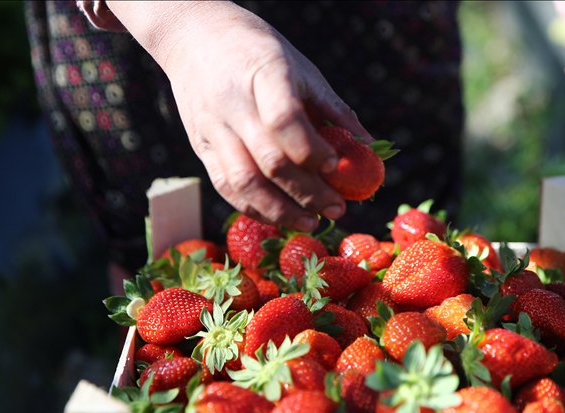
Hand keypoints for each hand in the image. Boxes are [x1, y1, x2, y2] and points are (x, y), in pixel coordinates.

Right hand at [107, 1, 371, 231]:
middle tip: (337, 208)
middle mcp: (233, 103)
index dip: (312, 151)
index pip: (285, 120)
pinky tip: (281, 217)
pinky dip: (255, 208)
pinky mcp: (200, 146)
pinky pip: (225, 187)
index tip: (336, 168)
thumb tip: (369, 148)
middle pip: (270, 160)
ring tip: (312, 222)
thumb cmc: (259, 51)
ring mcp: (213, 128)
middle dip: (308, 192)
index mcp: (264, 74)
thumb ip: (333, 109)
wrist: (194, 37)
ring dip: (281, 210)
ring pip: (244, 182)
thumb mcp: (301, 68)